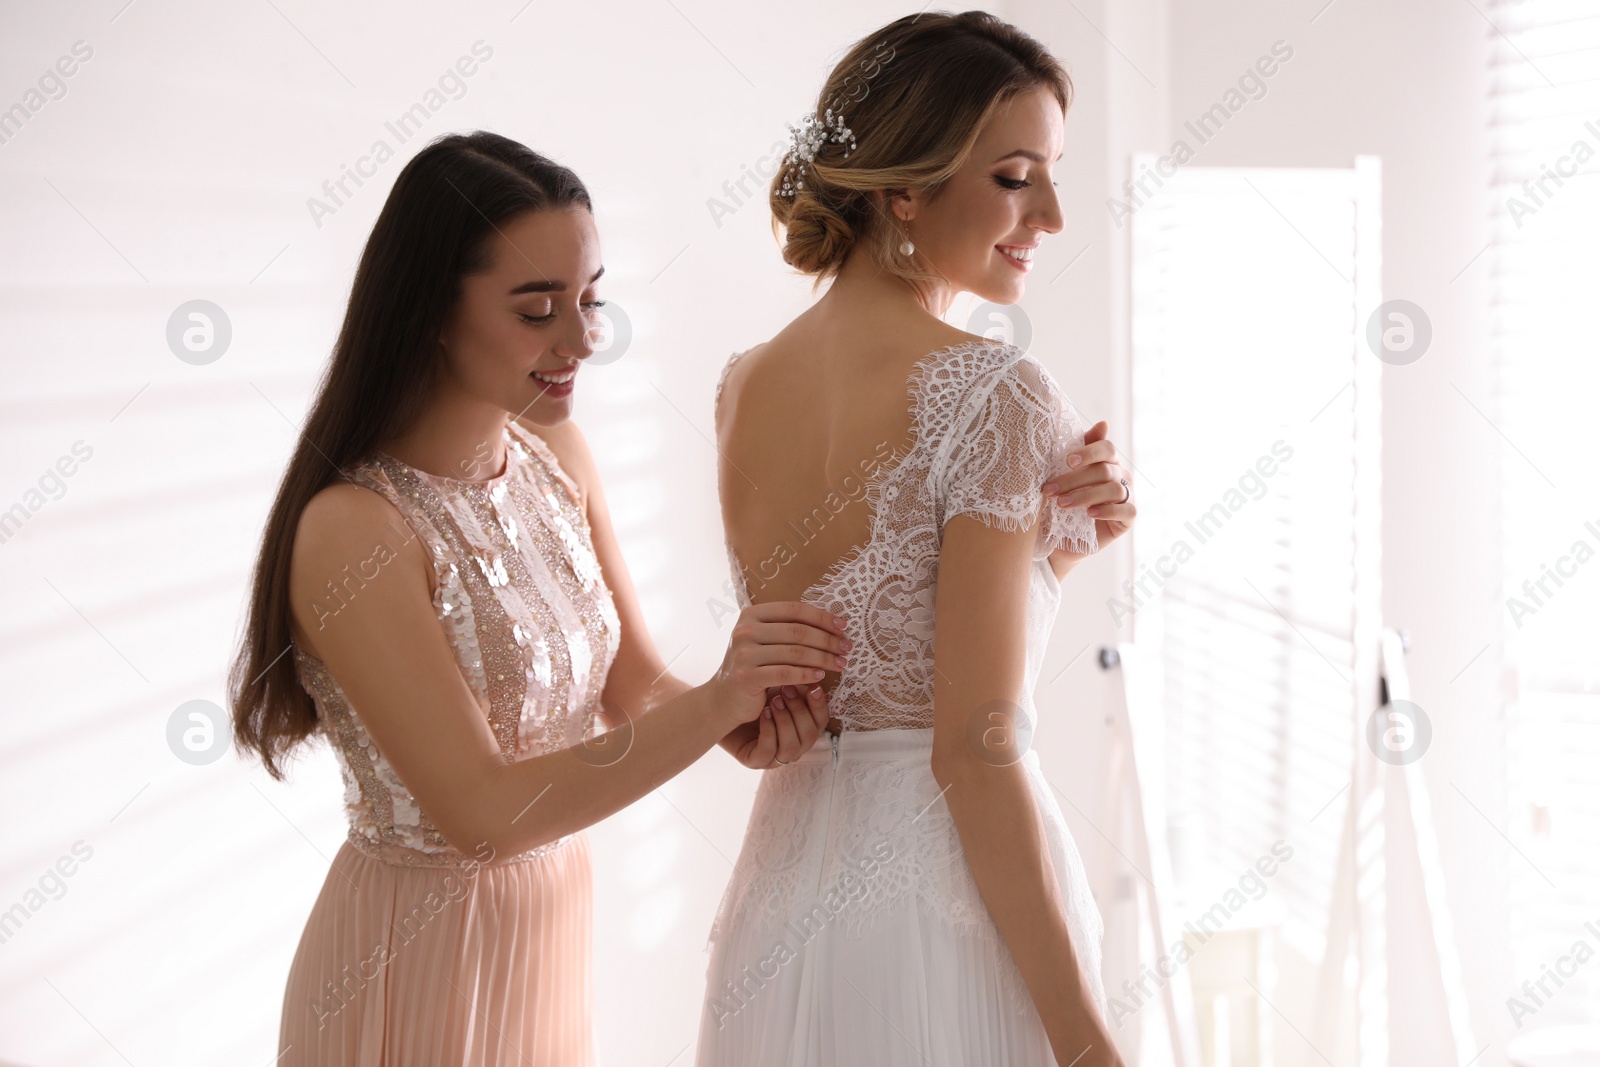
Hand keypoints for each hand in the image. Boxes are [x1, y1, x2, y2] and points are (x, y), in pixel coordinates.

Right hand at [709, 602, 848, 733]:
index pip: (794, 610)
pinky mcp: (747, 676)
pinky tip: (821, 677)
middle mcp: (745, 630)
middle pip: (798, 631)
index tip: (842, 627)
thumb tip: (831, 625)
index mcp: (751, 615)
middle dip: (828, 639)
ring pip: (796, 652)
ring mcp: (744, 653)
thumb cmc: (751, 667)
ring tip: (840, 663)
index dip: (821, 617)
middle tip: (846, 647)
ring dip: (824, 658)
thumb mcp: (763, 641)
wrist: (723, 698)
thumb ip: (787, 629)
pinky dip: (807, 674)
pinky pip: (786, 673)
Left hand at [722, 683, 831, 767]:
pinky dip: (769, 731)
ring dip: (785, 721)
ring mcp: (775, 756)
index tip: (813, 685)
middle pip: (811, 734)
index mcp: (803, 726)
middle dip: (800, 710)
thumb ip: (797, 678)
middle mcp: (794, 743)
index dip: (819, 704)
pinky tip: (763, 713)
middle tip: (787, 689)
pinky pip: (769, 752)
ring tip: (773, 701)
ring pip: (792, 747)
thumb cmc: (753, 693)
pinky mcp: (755, 761)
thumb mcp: (777, 683)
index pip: (822, 720)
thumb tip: (816, 664)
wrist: (721, 707)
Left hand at [1043, 420, 1134, 556]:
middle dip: (1074, 480)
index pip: (1106, 448)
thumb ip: (1078, 451)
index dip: (1089, 452)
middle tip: (1050, 490)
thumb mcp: (1064, 476)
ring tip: (1062, 504)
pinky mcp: (1128, 518)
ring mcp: (1127, 496)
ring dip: (1085, 496)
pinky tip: (1090, 514)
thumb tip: (1104, 423)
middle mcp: (1120, 476)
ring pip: (1113, 490)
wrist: (1061, 539)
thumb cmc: (1062, 501)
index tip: (1067, 461)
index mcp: (1107, 461)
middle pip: (1104, 471)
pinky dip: (1107, 511)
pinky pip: (1126, 510)